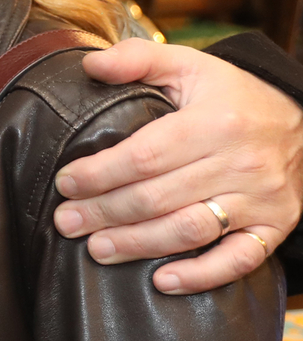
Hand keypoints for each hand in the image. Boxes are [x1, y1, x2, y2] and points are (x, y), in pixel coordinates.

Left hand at [54, 40, 302, 292]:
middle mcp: (242, 163)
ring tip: (97, 249)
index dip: (100, 173)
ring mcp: (262, 199)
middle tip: (67, 223)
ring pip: (190, 230)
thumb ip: (138, 59)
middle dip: (105, 213)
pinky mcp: (276, 226)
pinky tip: (163, 281)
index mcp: (215, 122)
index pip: (145, 156)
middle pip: (159, 197)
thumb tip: (90, 64)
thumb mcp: (189, 65)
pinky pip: (239, 259)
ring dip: (138, 245)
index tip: (66, 183)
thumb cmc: (231, 95)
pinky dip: (201, 275)